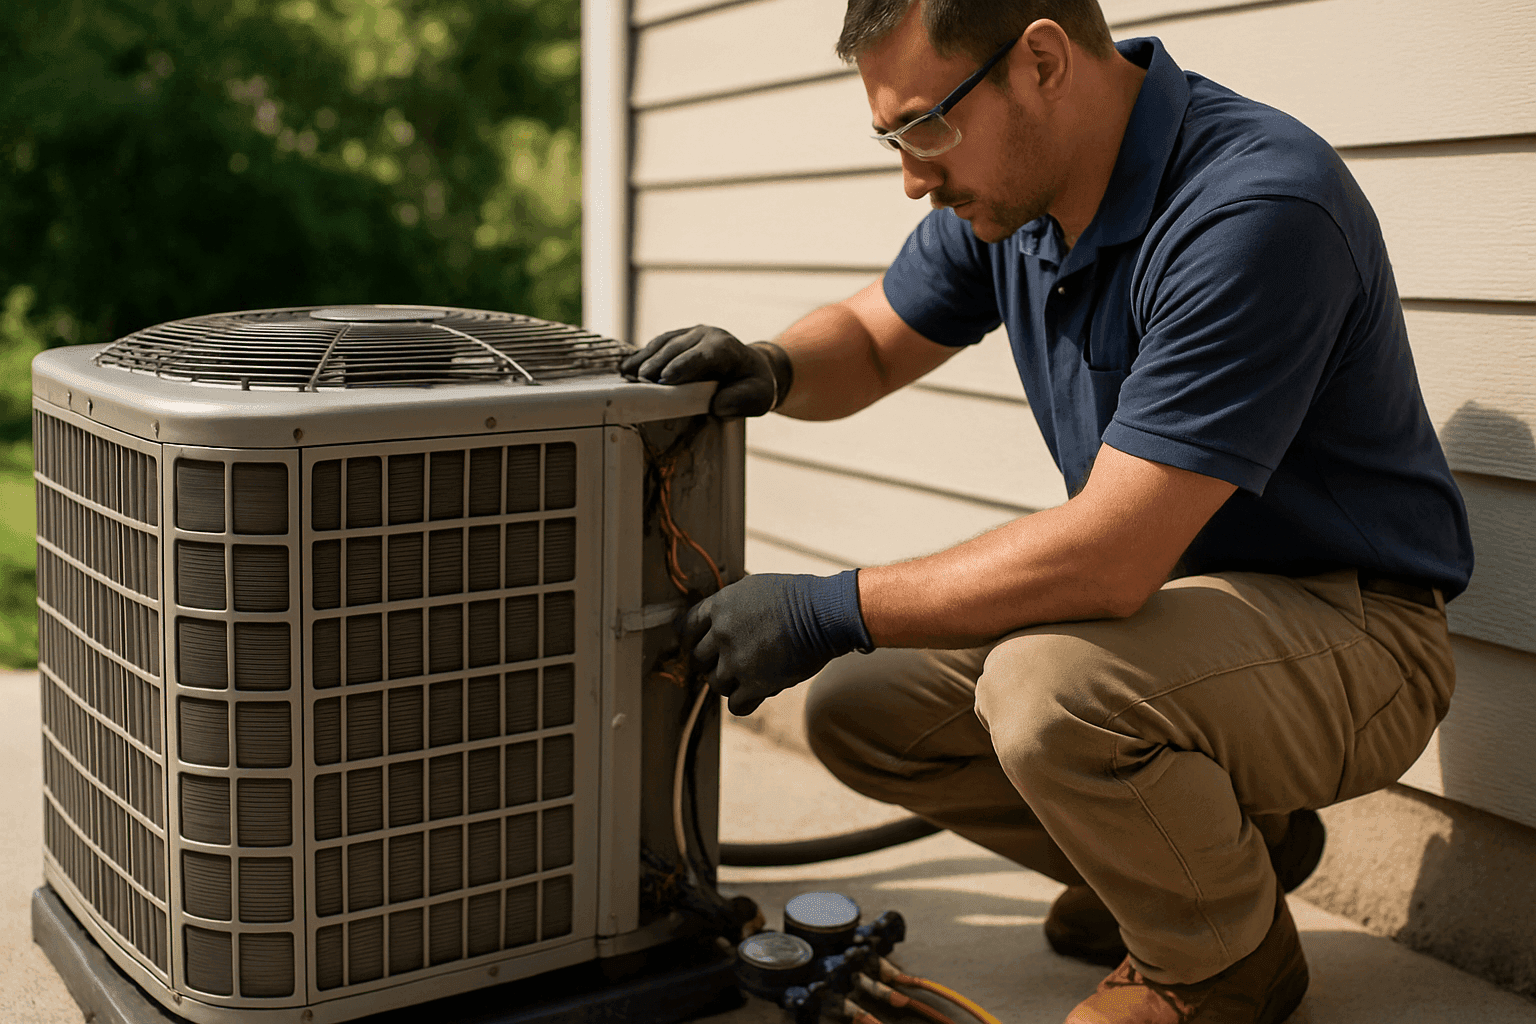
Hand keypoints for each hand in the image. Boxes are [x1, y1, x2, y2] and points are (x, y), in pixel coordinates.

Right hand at [619, 325, 785, 417]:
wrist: (752, 368)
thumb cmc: (754, 385)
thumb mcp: (759, 398)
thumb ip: (741, 401)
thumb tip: (716, 406)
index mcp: (726, 347)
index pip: (702, 355)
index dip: (683, 366)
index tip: (665, 379)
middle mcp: (706, 335)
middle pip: (677, 348)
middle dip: (657, 364)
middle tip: (639, 382)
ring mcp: (690, 334)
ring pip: (663, 344)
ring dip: (644, 359)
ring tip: (626, 375)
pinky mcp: (677, 339)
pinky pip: (657, 345)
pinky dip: (641, 356)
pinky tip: (626, 368)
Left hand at [679, 570, 872, 715]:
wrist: (824, 614)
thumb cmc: (798, 598)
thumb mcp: (754, 588)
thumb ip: (731, 606)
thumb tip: (719, 619)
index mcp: (720, 606)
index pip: (686, 627)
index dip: (692, 639)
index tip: (700, 645)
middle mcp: (722, 633)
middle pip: (697, 659)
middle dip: (710, 663)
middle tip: (726, 663)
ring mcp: (736, 660)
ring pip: (715, 684)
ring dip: (729, 683)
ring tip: (747, 677)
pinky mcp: (755, 684)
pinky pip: (735, 705)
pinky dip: (743, 702)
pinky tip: (753, 695)